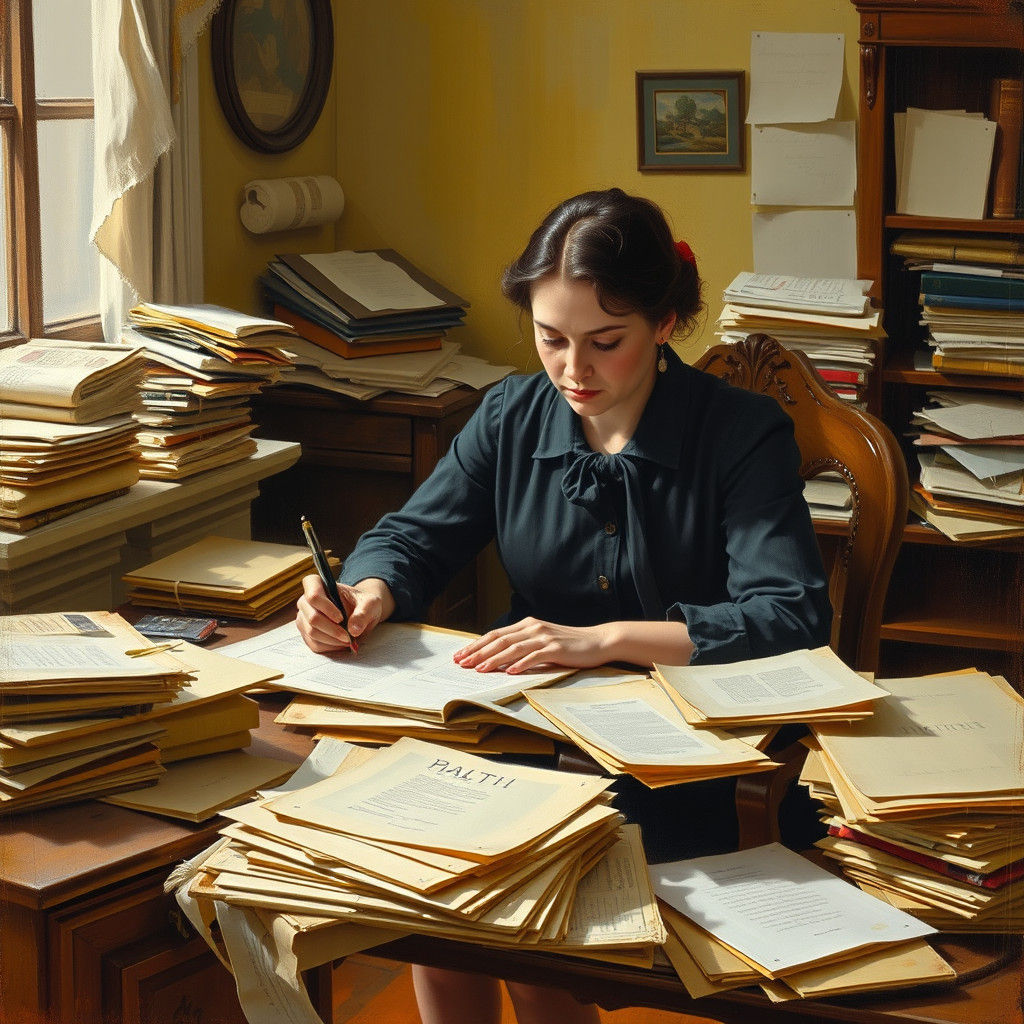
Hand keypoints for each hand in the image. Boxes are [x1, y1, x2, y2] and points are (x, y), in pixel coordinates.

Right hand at [295, 575, 391, 652]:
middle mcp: (306, 601)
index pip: (313, 594)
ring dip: (332, 640)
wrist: (359, 613)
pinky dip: (330, 647)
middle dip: (333, 630)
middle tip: (349, 636)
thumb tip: (353, 629)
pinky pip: (314, 644)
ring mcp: (304, 618)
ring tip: (348, 639)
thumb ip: (364, 613)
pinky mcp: (306, 633)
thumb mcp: (371, 604)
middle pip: (312, 618)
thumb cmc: (362, 604)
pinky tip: (341, 642)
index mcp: (319, 585)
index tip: (341, 617)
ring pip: (312, 633)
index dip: (325, 607)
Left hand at [452, 617, 609, 674]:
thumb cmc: (569, 644)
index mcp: (527, 625)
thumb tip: (500, 658)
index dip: (477, 644)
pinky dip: (520, 664)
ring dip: (494, 659)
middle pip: (499, 640)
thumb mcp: (543, 641)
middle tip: (462, 663)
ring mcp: (544, 637)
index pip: (496, 635)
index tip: (461, 655)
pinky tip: (509, 671)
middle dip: (478, 652)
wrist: (598, 641)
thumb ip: (524, 645)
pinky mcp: (556, 648)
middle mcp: (533, 627)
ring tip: (479, 669)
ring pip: (513, 648)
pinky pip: (534, 656)